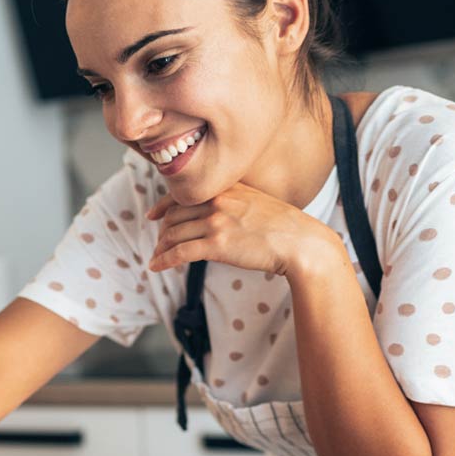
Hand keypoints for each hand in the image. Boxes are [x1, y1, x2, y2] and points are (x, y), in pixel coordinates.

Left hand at [145, 183, 337, 275]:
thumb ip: (233, 201)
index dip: (163, 205)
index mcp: (226, 188)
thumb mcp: (256, 201)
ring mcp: (216, 222)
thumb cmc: (284, 226)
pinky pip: (179, 252)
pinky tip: (156, 267)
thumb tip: (215, 213)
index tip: (153, 215)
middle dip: (163, 231)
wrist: (301, 242)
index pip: (183, 193)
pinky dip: (164, 260)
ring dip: (161, 247)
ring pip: (173, 233)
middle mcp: (217, 201)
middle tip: (159, 243)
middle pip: (174, 215)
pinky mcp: (217, 245)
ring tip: (157, 257)